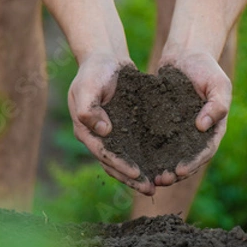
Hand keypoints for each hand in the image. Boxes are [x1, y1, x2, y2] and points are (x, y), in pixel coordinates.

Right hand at [68, 54, 155, 194]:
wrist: (105, 57)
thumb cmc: (94, 69)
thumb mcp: (88, 85)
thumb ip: (88, 107)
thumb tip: (103, 130)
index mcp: (85, 130)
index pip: (104, 154)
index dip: (120, 165)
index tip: (138, 173)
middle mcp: (98, 137)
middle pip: (114, 164)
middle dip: (132, 179)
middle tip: (151, 189)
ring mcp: (111, 134)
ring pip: (125, 160)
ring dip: (139, 175)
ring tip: (157, 185)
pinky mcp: (125, 128)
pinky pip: (135, 148)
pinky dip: (145, 159)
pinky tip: (161, 166)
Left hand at [155, 51, 231, 185]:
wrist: (186, 55)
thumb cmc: (206, 68)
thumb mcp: (218, 83)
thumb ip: (217, 105)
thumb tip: (203, 126)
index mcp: (213, 129)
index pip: (205, 152)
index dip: (193, 164)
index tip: (179, 171)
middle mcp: (196, 135)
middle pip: (187, 161)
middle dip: (174, 174)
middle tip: (161, 180)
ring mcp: (179, 132)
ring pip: (171, 156)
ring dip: (161, 168)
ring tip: (150, 178)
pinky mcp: (163, 125)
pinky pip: (156, 143)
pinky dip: (149, 154)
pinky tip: (137, 160)